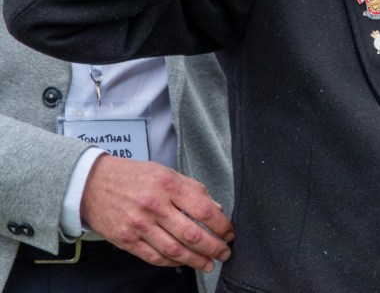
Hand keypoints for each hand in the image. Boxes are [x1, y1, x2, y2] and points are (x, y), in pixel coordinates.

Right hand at [80, 155, 233, 271]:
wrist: (92, 183)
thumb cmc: (134, 176)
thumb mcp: (167, 173)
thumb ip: (193, 190)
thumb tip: (216, 209)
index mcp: (169, 185)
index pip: (204, 210)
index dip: (221, 225)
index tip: (229, 233)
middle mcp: (155, 206)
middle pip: (192, 234)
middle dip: (213, 247)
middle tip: (224, 253)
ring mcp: (139, 225)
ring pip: (175, 250)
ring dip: (196, 260)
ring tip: (209, 263)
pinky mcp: (127, 240)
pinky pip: (155, 257)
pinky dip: (173, 263)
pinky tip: (184, 262)